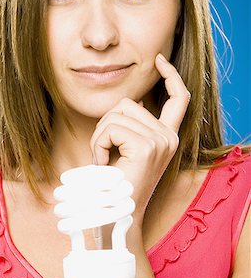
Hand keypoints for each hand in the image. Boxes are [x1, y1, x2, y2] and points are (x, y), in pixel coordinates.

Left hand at [90, 53, 190, 219]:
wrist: (117, 217)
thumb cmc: (116, 186)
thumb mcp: (129, 152)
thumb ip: (134, 127)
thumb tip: (132, 102)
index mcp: (167, 136)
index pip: (179, 98)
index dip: (171, 76)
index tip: (160, 60)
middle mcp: (169, 137)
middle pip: (128, 104)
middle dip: (106, 125)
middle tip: (103, 153)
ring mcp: (161, 141)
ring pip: (116, 114)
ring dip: (100, 136)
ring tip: (103, 161)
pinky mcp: (147, 147)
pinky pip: (111, 128)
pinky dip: (98, 144)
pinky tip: (102, 164)